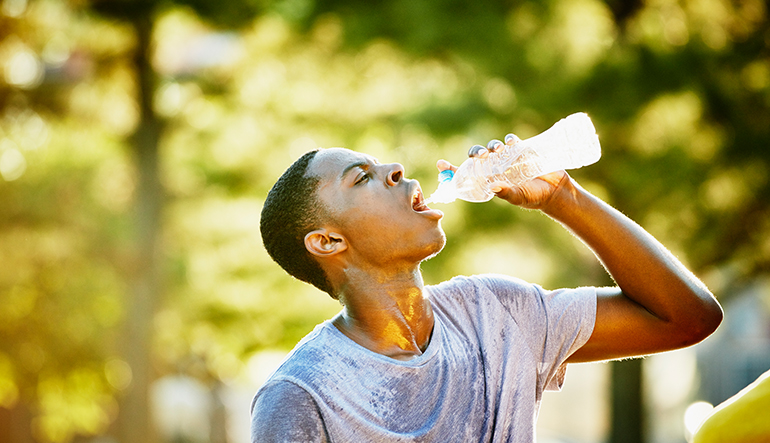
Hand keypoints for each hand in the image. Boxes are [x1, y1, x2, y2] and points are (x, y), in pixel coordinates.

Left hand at [436, 133, 569, 209]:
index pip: (466, 173)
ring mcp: (508, 158)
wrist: (556, 191)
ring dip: (491, 146)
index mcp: (489, 180)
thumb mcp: (519, 197)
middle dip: (475, 153)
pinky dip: (509, 140)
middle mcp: (496, 168)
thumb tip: (494, 186)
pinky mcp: (522, 150)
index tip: (440, 164)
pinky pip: (511, 141)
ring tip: (497, 150)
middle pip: (477, 156)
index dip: (452, 168)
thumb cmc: (534, 198)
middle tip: (480, 156)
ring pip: (492, 147)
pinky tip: (510, 142)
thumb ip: (507, 193)